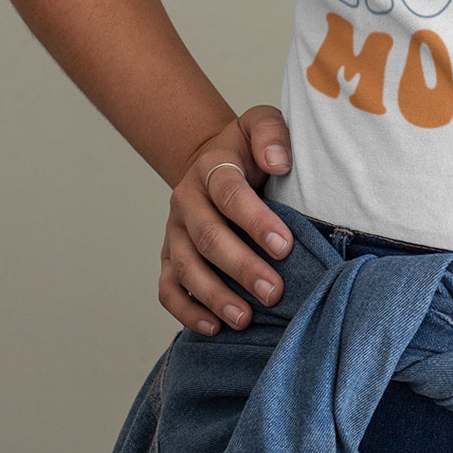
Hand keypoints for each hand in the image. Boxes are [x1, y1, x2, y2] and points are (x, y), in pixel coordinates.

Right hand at [158, 104, 295, 334]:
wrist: (216, 160)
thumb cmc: (249, 148)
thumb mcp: (262, 125)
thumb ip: (272, 135)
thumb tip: (279, 161)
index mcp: (211, 168)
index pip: (229, 194)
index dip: (255, 221)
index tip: (284, 246)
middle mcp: (186, 200)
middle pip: (208, 238)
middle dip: (241, 267)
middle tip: (273, 292)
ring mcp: (175, 232)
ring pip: (186, 268)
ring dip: (215, 296)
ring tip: (245, 319)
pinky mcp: (169, 257)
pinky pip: (168, 288)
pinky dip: (186, 310)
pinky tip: (213, 327)